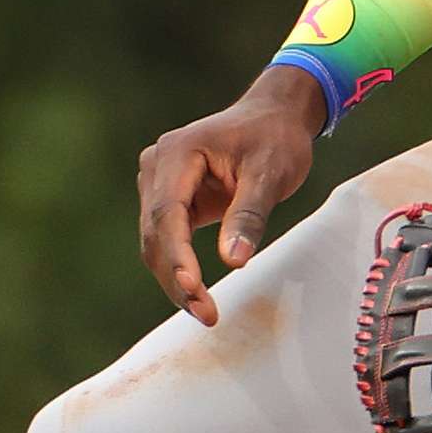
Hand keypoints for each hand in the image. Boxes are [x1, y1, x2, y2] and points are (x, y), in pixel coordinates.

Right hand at [136, 64, 326, 325]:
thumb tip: (233, 261)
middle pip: (155, 233)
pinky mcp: (170, 200)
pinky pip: (167, 240)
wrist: (274, 117)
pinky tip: (197, 295)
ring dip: (175, 280)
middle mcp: (157, 166)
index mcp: (177, 152)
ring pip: (156, 242)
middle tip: (206, 315)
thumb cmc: (275, 139)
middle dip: (176, 278)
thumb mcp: (270, 173)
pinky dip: (180, 268)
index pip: (167, 212)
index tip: (193, 288)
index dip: (177, 255)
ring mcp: (159, 183)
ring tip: (205, 312)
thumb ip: (250, 215)